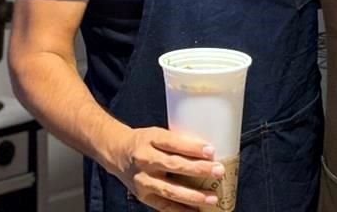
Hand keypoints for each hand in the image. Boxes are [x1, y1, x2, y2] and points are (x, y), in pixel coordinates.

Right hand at [109, 126, 225, 210]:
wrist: (117, 153)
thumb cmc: (144, 142)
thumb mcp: (158, 133)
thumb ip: (178, 141)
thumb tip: (209, 151)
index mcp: (150, 139)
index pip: (172, 142)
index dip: (192, 147)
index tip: (211, 150)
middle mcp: (145, 160)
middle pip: (174, 166)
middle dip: (198, 169)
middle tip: (218, 171)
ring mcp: (143, 180)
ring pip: (170, 190)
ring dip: (193, 195)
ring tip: (212, 198)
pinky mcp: (143, 196)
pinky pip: (164, 206)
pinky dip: (180, 210)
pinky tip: (196, 211)